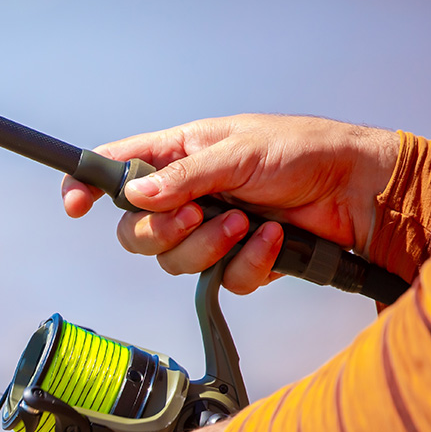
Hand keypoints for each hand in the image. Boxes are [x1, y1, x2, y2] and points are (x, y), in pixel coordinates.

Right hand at [62, 114, 398, 293]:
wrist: (356, 192)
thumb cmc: (302, 151)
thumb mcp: (239, 152)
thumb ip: (184, 177)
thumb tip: (137, 196)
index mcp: (176, 157)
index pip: (113, 171)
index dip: (84, 188)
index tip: (74, 205)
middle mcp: (184, 197)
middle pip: (135, 234)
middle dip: (164, 232)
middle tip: (198, 214)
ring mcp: (209, 233)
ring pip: (175, 263)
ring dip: (210, 247)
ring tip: (249, 222)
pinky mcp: (237, 262)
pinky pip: (220, 280)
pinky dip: (249, 262)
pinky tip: (273, 239)